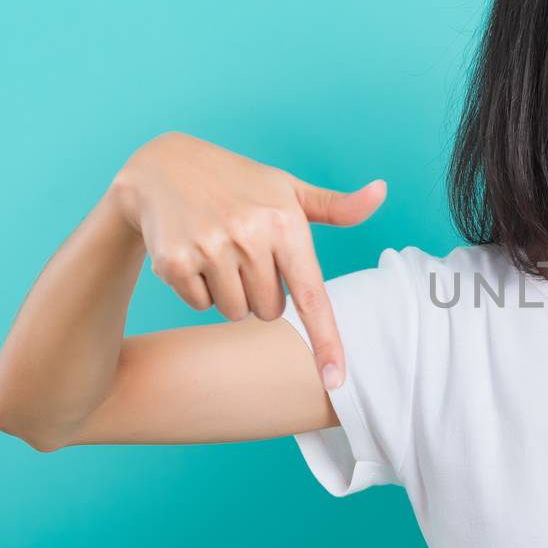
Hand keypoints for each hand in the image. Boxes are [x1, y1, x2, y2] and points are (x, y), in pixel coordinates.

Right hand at [109, 132, 385, 388]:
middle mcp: (249, 236)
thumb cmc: (241, 184)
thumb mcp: (288, 190)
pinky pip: (201, 305)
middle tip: (247, 254)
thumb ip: (337, 207)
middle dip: (261, 293)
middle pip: (269, 312)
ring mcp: (209, 248)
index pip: (312, 296)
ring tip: (221, 251)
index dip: (327, 342)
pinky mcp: (174, 261)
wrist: (165, 166)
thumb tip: (382, 192)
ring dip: (232, 293)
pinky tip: (195, 252)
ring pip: (236, 312)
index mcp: (285, 224)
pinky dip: (200, 289)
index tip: (336, 380)